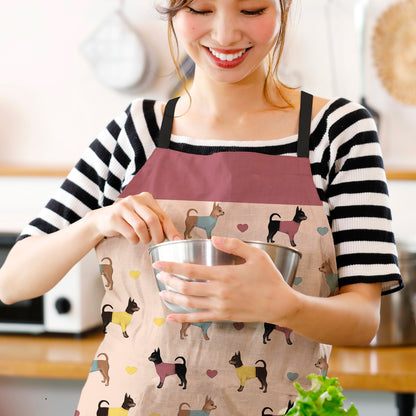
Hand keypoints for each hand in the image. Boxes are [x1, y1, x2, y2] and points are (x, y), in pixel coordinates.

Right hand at [86, 192, 181, 244]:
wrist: (102, 219)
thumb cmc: (128, 220)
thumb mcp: (143, 217)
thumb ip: (158, 223)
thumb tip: (176, 237)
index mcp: (146, 198)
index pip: (162, 215)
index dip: (170, 229)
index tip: (177, 240)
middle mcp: (135, 199)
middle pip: (153, 220)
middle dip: (158, 235)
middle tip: (158, 243)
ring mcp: (123, 207)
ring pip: (141, 227)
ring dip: (145, 239)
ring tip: (144, 240)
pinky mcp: (114, 217)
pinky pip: (130, 233)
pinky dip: (134, 240)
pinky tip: (133, 239)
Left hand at [153, 236, 296, 323]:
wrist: (281, 305)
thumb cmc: (270, 278)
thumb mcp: (256, 255)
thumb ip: (234, 245)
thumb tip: (214, 238)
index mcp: (225, 274)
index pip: (191, 270)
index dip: (172, 267)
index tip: (158, 263)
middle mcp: (219, 292)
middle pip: (186, 287)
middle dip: (169, 281)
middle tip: (159, 275)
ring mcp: (220, 307)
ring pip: (189, 303)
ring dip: (173, 298)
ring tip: (161, 292)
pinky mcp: (223, 317)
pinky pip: (199, 319)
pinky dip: (183, 319)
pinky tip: (171, 318)